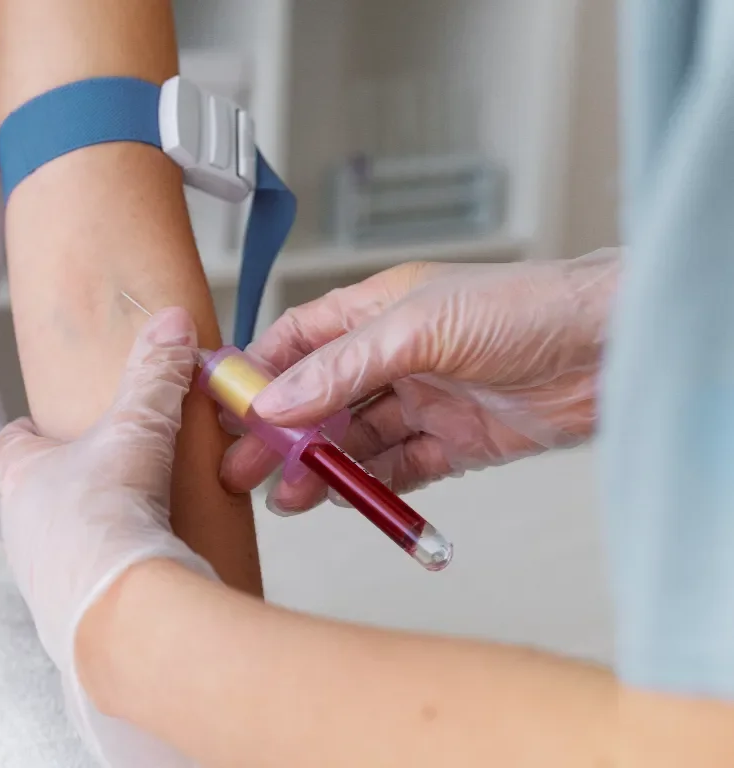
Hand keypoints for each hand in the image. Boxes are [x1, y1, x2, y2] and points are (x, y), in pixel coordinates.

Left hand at [0, 307, 214, 766]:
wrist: (114, 611)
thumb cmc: (106, 515)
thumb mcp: (136, 429)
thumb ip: (154, 375)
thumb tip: (171, 322)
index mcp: (21, 476)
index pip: (11, 443)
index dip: (33, 431)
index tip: (54, 425)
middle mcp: (19, 529)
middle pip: (34, 495)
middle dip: (67, 484)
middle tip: (109, 474)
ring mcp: (38, 578)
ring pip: (55, 544)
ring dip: (85, 534)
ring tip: (132, 525)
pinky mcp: (67, 618)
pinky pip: (81, 588)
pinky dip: (104, 577)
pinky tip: (139, 572)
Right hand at [221, 249, 619, 513]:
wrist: (612, 349)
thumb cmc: (524, 309)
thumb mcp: (418, 329)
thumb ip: (342, 367)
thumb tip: (275, 400)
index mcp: (376, 312)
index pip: (298, 340)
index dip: (259, 371)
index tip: (223, 406)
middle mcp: (394, 356)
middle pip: (318, 398)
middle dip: (279, 434)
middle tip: (242, 469)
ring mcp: (423, 400)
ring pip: (353, 440)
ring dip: (319, 468)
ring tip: (287, 498)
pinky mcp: (455, 441)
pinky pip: (399, 468)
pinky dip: (369, 486)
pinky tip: (341, 499)